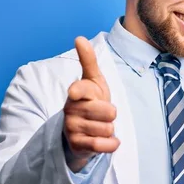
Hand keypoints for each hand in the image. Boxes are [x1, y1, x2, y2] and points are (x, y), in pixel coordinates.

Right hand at [63, 37, 119, 171]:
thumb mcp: (93, 81)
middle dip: (112, 114)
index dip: (78, 91)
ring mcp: (72, 128)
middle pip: (108, 112)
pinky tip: (106, 140)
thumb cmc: (92, 101)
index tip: (74, 92)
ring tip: (100, 126)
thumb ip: (88, 61)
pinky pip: (102, 145)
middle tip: (103, 114)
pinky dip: (111, 144)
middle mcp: (71, 109)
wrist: (82, 131)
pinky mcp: (77, 145)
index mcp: (76, 92)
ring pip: (107, 128)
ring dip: (110, 129)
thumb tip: (79, 38)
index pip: (79, 89)